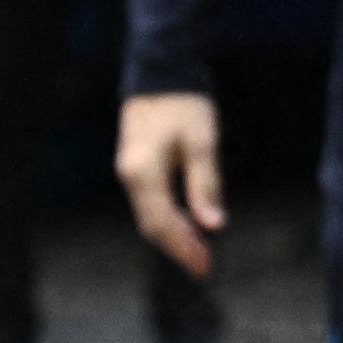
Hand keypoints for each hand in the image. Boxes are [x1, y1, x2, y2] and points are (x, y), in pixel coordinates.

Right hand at [116, 91, 222, 277]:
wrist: (161, 73)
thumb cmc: (184, 104)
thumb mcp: (203, 142)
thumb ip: (206, 184)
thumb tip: (213, 225)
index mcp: (143, 172)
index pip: (163, 222)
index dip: (184, 247)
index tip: (205, 266)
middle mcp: (130, 176)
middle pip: (152, 225)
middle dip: (178, 248)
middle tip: (204, 269)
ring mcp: (129, 172)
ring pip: (149, 216)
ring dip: (173, 236)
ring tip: (200, 254)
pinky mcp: (136, 167)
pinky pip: (150, 203)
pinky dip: (168, 219)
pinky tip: (188, 226)